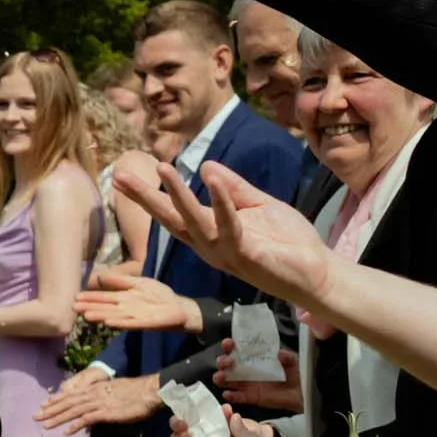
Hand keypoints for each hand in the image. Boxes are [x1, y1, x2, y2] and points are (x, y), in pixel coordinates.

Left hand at [36, 370, 160, 434]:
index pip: (72, 394)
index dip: (57, 400)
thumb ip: (103, 397)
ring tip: (44, 425)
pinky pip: (87, 419)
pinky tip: (66, 432)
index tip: (44, 405)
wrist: (150, 391)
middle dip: (51, 410)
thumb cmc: (137, 393)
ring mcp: (99, 403)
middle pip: (68, 402)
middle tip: (35, 416)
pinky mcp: (106, 412)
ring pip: (73, 411)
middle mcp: (94, 394)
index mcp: (95, 389)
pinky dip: (75, 425)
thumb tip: (96, 404)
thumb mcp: (115, 391)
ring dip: (58, 418)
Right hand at [74, 268, 200, 333]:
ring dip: (101, 316)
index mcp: (123, 298)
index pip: (103, 297)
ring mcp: (134, 316)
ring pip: (114, 316)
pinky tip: (109, 323)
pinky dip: (120, 323)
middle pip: (105, 307)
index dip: (90, 297)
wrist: (178, 307)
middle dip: (90, 307)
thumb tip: (101, 275)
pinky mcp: (145, 323)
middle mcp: (125, 308)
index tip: (75, 298)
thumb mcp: (139, 282)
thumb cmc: (158, 295)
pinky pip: (131, 323)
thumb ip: (121, 280)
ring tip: (86, 316)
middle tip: (74, 308)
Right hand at [121, 162, 341, 314]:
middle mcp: (210, 246)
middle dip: (145, 198)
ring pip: (193, 223)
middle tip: (119, 176)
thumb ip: (233, 188)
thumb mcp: (258, 205)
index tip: (122, 177)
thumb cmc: (287, 242)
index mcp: (210, 235)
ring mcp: (225, 253)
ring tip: (162, 169)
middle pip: (171, 220)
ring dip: (177, 196)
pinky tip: (213, 180)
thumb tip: (205, 165)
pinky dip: (222, 201)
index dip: (149, 196)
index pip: (174, 213)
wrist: (317, 271)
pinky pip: (230, 226)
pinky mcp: (245, 256)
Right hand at [215, 339, 304, 413]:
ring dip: (219, 377)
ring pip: (223, 379)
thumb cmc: (290, 375)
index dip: (228, 345)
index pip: (235, 349)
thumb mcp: (291, 362)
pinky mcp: (247, 397)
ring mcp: (244, 384)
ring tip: (223, 376)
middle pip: (224, 363)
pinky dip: (230, 395)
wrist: (296, 395)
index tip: (229, 344)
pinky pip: (234, 396)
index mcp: (251, 357)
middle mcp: (244, 369)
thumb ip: (287, 357)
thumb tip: (280, 352)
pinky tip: (229, 393)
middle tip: (229, 361)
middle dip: (222, 361)